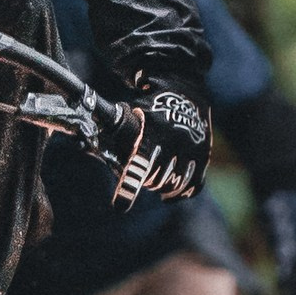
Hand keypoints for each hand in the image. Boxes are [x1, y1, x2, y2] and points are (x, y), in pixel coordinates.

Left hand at [98, 77, 209, 206]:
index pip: (140, 164)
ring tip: (156, 178)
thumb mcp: (130, 114)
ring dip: (162, 186)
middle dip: (146, 181)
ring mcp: (193, 148)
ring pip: (175, 185)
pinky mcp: (204, 154)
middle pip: (157, 180)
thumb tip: (91, 148)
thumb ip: (117, 135)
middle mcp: (176, 140)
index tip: (119, 206)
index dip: (130, 186)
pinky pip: (193, 185)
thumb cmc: (148, 107)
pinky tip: (170, 193)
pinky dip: (181, 192)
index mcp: (153, 130)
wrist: (184, 88)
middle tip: (143, 173)